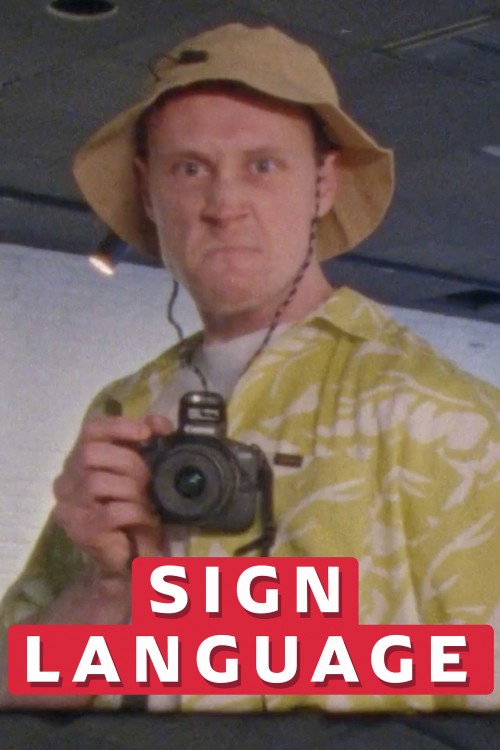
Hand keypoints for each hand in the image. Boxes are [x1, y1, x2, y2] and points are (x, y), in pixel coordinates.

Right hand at [53, 413, 171, 577]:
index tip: (148, 432)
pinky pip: (111, 512)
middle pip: (90, 454)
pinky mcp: (81, 530)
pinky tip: (146, 519)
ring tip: (148, 502)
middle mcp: (66, 481)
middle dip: (128, 462)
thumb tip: (162, 425)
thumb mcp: (140, 472)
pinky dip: (135, 513)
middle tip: (149, 478)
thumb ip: (145, 445)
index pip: (90, 430)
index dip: (119, 426)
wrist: (126, 558)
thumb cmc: (132, 509)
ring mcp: (69, 507)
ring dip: (132, 490)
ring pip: (97, 482)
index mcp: (79, 460)